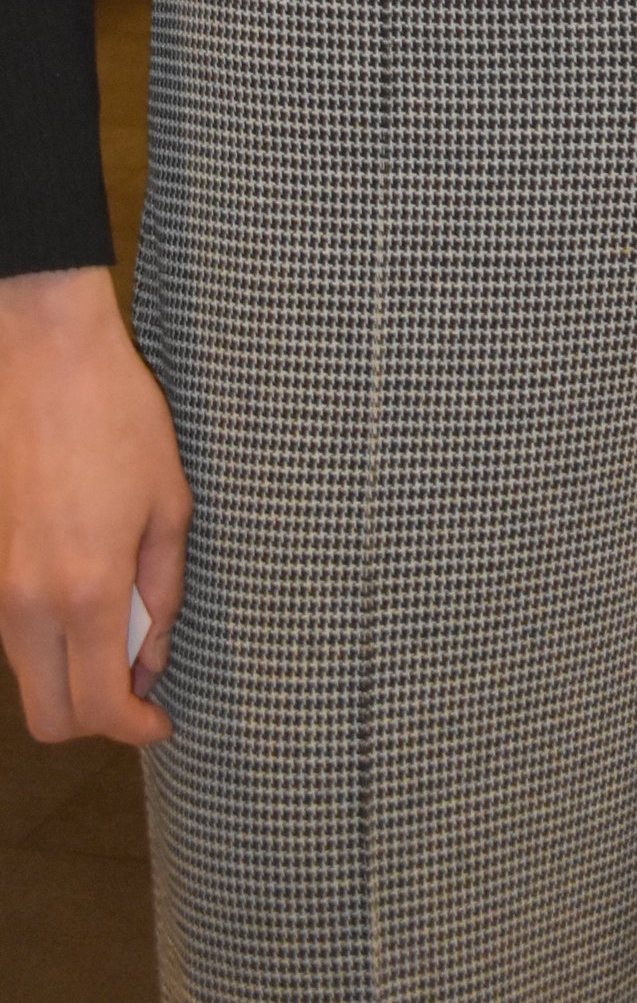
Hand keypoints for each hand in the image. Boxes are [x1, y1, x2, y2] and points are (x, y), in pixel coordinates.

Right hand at [0, 266, 189, 743]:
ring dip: (72, 675)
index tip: (161, 722)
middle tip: (140, 685)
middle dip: (96, 720)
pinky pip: (15, 634)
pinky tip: (90, 595)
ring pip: (28, 675)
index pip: (98, 706)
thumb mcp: (169, 503)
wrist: (47, 358)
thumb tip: (152, 656)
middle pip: (48, 716)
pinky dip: (52, 639)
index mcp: (84, 592)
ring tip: (124, 627)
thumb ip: (162, 592)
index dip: (134, 729)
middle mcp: (28, 602)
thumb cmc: (118, 419)